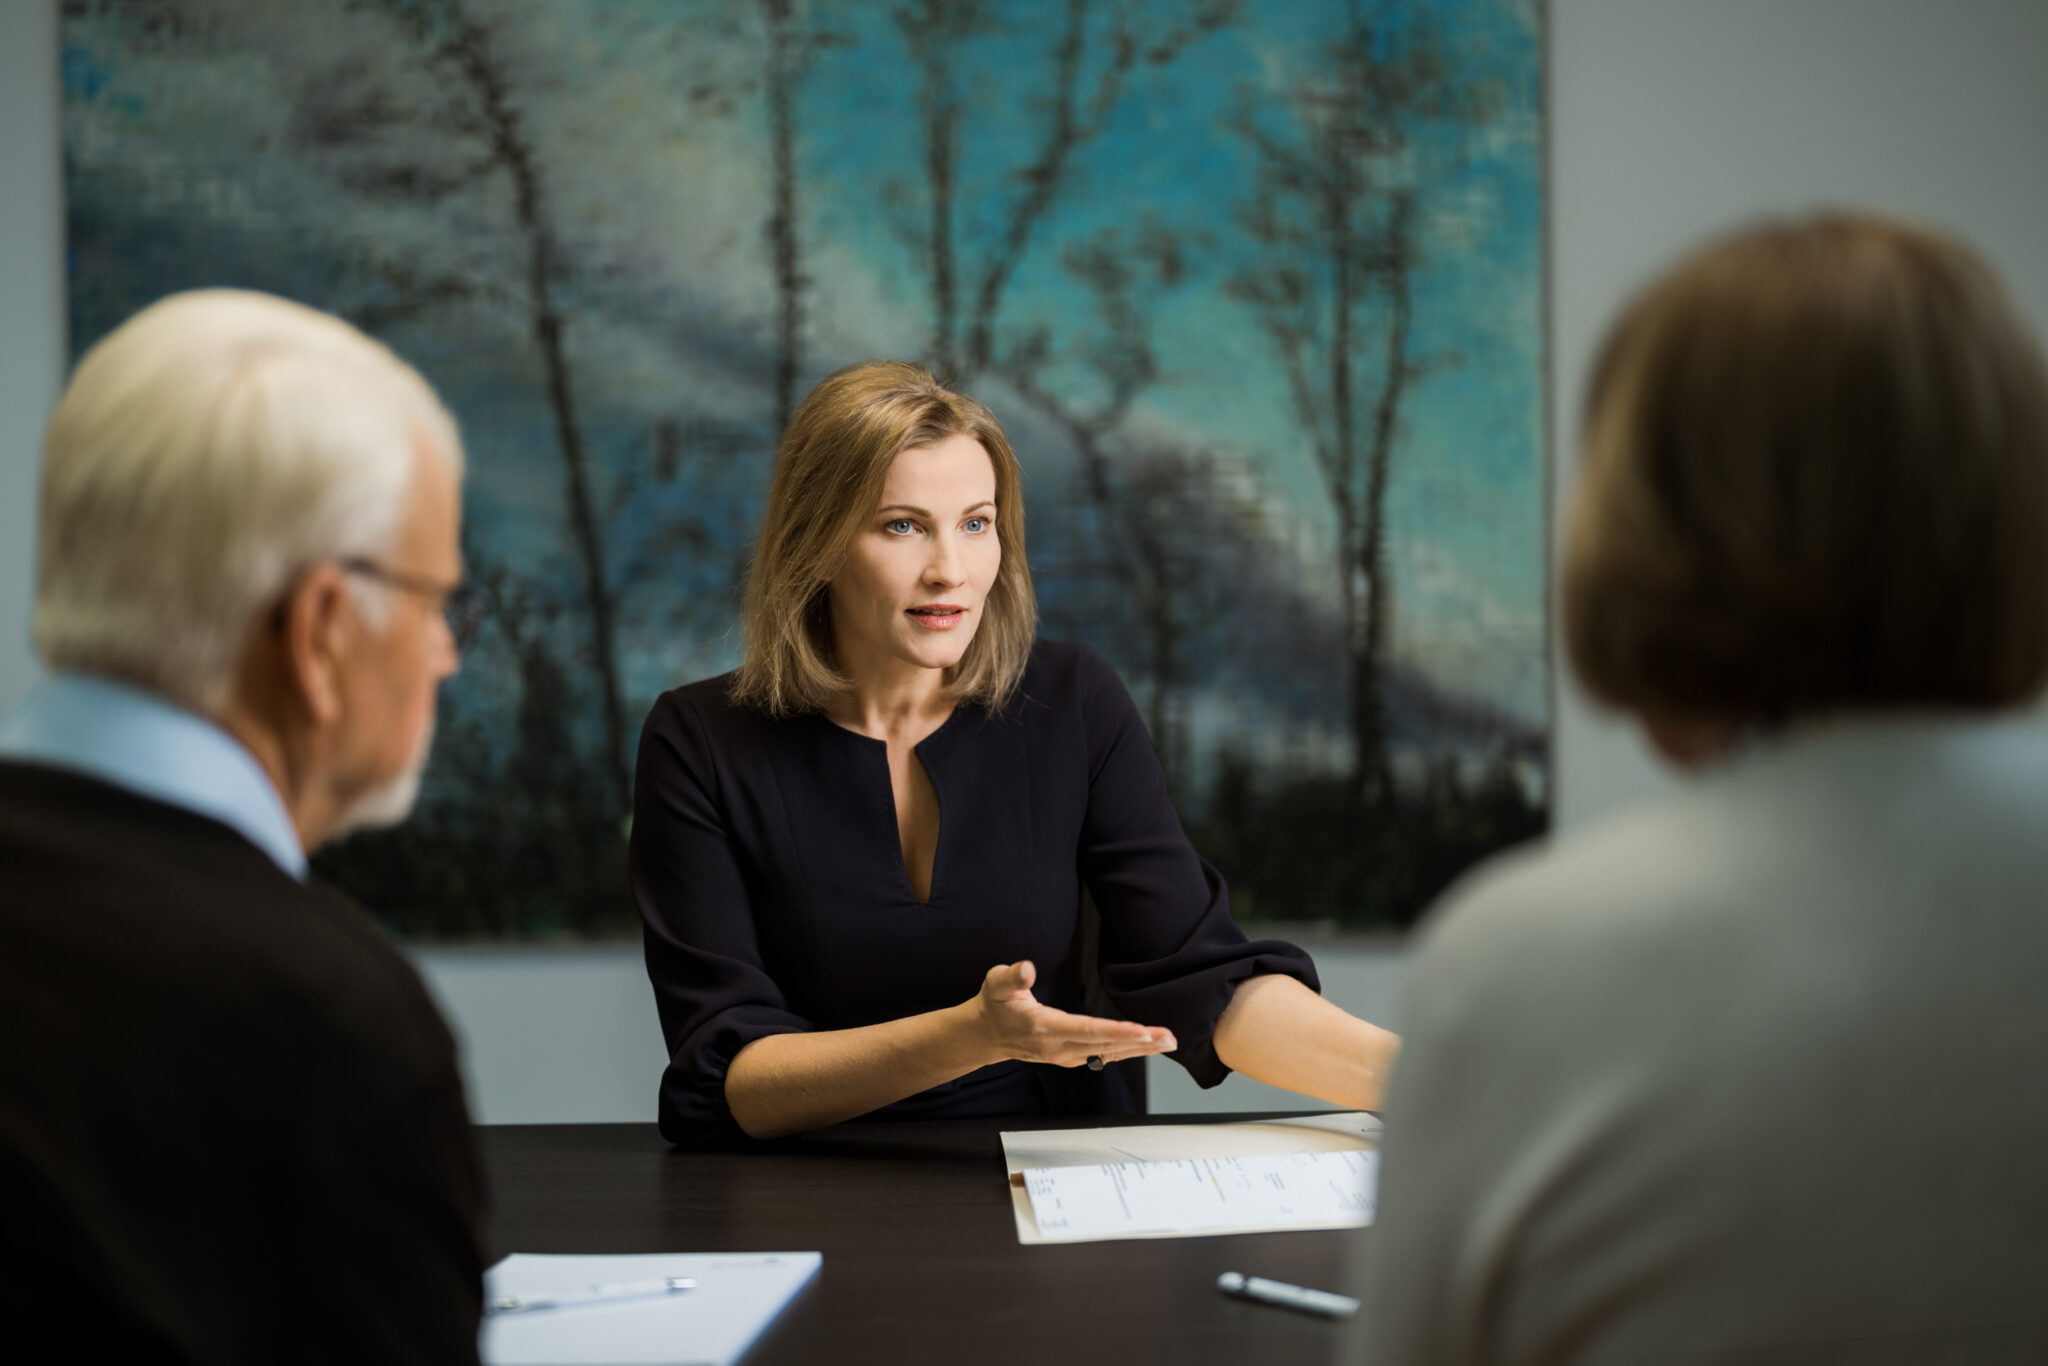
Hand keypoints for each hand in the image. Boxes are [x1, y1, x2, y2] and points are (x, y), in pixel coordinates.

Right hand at [968, 960, 1176, 1068]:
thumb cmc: (994, 1004)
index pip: (1086, 1030)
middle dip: (1140, 1041)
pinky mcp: (1070, 1056)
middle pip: (1105, 1045)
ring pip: (1109, 1053)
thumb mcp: (996, 983)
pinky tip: (1146, 1046)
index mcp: (1044, 1027)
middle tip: (1168, 1037)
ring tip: (1167, 1041)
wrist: (985, 1034)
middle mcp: (1058, 1046)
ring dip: (1140, 1049)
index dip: (1116, 1031)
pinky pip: (1104, 1054)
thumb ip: (1012, 976)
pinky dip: (1128, 1051)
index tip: (1142, 1030)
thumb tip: (1027, 968)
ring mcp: (1065, 1055)